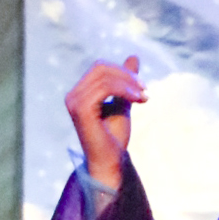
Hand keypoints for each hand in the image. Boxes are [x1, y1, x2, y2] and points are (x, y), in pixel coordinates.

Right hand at [65, 55, 144, 185]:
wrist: (111, 162)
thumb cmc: (114, 138)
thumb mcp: (123, 103)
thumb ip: (125, 82)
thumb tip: (133, 57)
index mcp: (80, 93)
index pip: (100, 67)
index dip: (123, 72)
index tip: (143, 87)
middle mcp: (73, 96)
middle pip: (101, 67)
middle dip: (127, 75)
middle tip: (145, 91)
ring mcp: (74, 102)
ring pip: (104, 76)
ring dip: (129, 83)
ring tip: (144, 97)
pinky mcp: (81, 110)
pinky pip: (104, 88)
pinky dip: (124, 90)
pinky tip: (138, 100)